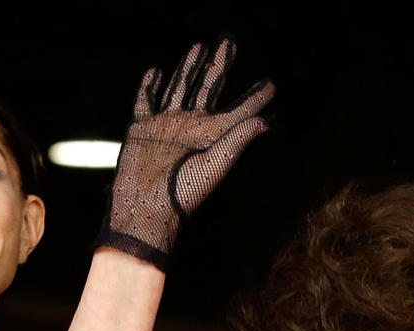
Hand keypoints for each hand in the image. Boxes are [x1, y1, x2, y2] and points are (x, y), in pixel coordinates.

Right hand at [95, 35, 273, 269]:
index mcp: (213, 135)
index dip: (255, 97)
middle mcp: (191, 126)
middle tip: (230, 40)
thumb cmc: (182, 193)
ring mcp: (166, 124)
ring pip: (180, 87)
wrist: (146, 208)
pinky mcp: (142, 127)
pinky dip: (150, 84)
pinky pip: (145, 99)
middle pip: (209, 87)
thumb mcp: (215, 164)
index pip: (240, 110)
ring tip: (201, 47)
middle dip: (220, 65)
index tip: (271, 85)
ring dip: (190, 67)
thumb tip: (268, 121)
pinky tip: (157, 71)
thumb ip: (238, 139)